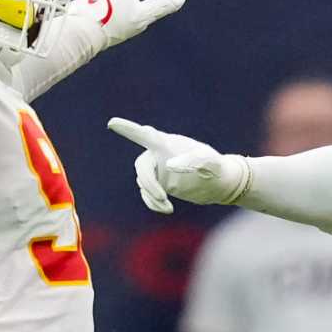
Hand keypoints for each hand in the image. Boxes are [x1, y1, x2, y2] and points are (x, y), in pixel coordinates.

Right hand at [108, 118, 251, 213]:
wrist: (218, 181)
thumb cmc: (215, 166)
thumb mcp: (210, 162)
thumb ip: (192, 160)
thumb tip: (170, 165)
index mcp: (168, 143)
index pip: (145, 135)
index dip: (128, 129)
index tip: (113, 123)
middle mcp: (158, 154)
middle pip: (142, 165)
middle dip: (148, 182)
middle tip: (162, 197)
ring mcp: (157, 170)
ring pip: (143, 182)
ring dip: (152, 195)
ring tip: (169, 206)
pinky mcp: (158, 184)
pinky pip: (147, 193)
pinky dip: (153, 202)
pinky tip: (167, 208)